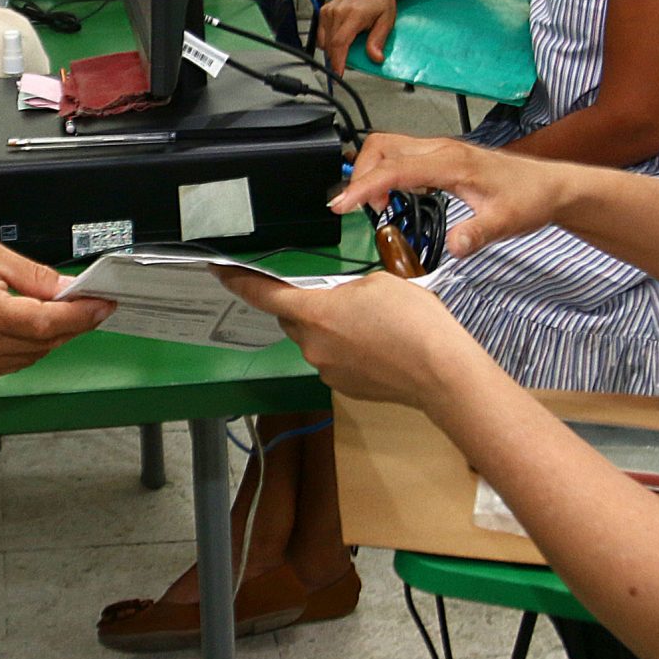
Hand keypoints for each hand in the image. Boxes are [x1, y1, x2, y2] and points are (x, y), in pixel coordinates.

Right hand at [0, 237, 113, 380]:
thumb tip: (69, 290)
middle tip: (88, 301)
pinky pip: (19, 361)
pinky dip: (32, 344)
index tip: (102, 304)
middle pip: (45, 341)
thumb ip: (35, 276)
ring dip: (53, 334)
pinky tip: (30, 325)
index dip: (80, 315)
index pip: (46, 323)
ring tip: (57, 310)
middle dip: (72, 322)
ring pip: (36, 354)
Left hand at [216, 269, 480, 406]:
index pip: (263, 294)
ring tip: (369, 324)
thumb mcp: (377, 282)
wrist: (440, 371)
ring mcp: (326, 371)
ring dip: (330, 329)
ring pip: (314, 341)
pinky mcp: (344, 388)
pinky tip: (376, 346)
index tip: (219, 271)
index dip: (238, 281)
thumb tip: (339, 304)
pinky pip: (333, 361)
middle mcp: (311, 345)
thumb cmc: (412, 319)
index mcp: (314, 313)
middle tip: (339, 296)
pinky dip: (346, 351)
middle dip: (306, 305)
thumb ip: (345, 289)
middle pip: (292, 318)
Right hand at [315, 0, 398, 74]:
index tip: (338, 74)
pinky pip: (321, 34)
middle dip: (338, 59)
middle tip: (349, 63)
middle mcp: (337, 12)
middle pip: (330, 45)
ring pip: (324, 42)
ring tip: (346, 49)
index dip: (337, 61)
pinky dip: (329, 41)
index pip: (340, 43)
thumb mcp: (386, 20)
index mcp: (353, 14)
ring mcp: (328, 11)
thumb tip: (375, 57)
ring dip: (333, 50)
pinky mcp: (323, 12)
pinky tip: (340, 39)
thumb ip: (378, 40)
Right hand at [334, 133, 564, 259]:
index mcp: (452, 162)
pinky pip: (401, 155)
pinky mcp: (440, 156)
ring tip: (378, 206)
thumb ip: (476, 234)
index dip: (363, 186)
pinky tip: (397, 197)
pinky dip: (386, 173)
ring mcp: (440, 150)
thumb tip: (454, 247)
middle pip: (382, 147)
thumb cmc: (527, 198)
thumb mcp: (505, 222)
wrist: (548, 186)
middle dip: (360, 175)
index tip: (342, 205)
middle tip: (357, 208)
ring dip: (372, 172)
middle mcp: (441, 150)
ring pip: (388, 147)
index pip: (395, 168)